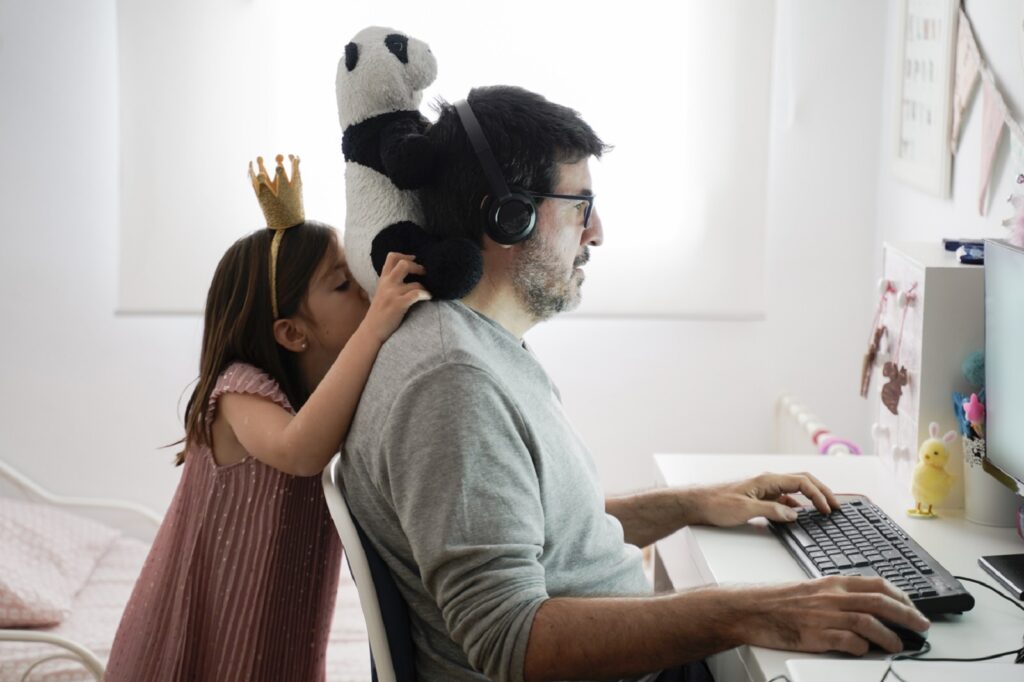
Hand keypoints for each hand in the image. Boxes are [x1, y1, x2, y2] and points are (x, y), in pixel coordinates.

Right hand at [362, 252, 430, 343]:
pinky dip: (426, 294)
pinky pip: (417, 294)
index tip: (414, 259)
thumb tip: (406, 274)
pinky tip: (428, 297)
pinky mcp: (398, 304)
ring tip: (427, 291)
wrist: (371, 330)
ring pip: (415, 282)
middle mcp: (387, 284)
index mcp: (383, 279)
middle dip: (418, 267)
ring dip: (425, 286)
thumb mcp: (381, 291)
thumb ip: (390, 282)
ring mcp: (393, 294)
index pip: (391, 257)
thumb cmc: (379, 312)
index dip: (405, 255)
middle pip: (403, 264)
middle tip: (424, 274)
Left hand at [690, 471, 839, 526]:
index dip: (819, 494)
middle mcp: (767, 481)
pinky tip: (799, 515)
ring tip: (824, 510)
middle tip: (836, 506)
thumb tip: (795, 515)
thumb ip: (772, 512)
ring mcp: (763, 489)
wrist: (694, 503)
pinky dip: (795, 505)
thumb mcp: (745, 510)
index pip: (802, 482)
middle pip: (802, 481)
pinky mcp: (757, 497)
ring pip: (793, 490)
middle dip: (821, 492)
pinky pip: (782, 499)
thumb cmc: (715, 503)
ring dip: (810, 498)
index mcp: (767, 480)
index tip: (829, 509)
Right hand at [732, 576, 930, 654]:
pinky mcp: (816, 635)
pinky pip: (849, 642)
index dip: (900, 596)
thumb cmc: (777, 601)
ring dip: (890, 635)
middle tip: (922, 626)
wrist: (750, 609)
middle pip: (880, 602)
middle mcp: (832, 596)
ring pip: (869, 622)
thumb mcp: (811, 589)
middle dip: (907, 615)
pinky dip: (862, 647)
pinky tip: (866, 651)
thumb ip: (836, 596)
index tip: (912, 606)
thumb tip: (863, 607)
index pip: (876, 584)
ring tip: (899, 645)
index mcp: (832, 582)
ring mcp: (825, 616)